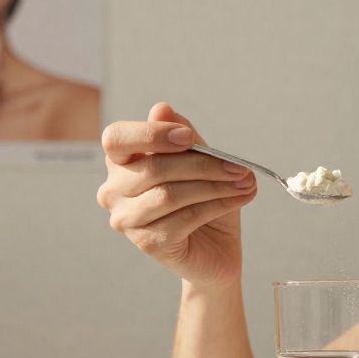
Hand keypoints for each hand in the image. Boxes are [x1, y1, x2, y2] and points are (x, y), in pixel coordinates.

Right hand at [97, 103, 257, 285]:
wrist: (215, 248)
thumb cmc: (203, 200)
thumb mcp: (200, 160)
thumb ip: (182, 136)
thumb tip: (162, 109)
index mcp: (121, 162)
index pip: (117, 139)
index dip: (151, 134)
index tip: (188, 138)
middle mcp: (113, 191)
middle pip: (153, 168)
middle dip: (202, 164)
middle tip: (238, 167)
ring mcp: (127, 220)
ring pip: (169, 194)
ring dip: (214, 186)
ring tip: (245, 183)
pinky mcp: (148, 243)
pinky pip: (184, 218)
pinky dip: (217, 205)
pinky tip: (238, 199)